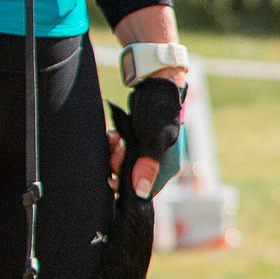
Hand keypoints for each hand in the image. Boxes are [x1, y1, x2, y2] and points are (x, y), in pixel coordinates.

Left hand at [109, 76, 185, 199]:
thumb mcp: (154, 138)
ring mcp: (147, 152)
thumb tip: (141, 192)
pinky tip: (113, 134)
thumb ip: (148, 165)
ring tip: (114, 136)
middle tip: (115, 146)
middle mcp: (158, 163)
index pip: (146, 190)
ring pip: (124, 163)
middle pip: (131, 177)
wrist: (156, 85)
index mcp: (167, 167)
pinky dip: (115, 144)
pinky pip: (121, 152)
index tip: (112, 179)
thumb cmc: (159, 110)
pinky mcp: (138, 142)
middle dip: (117, 163)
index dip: (127, 187)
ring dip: (114, 151)